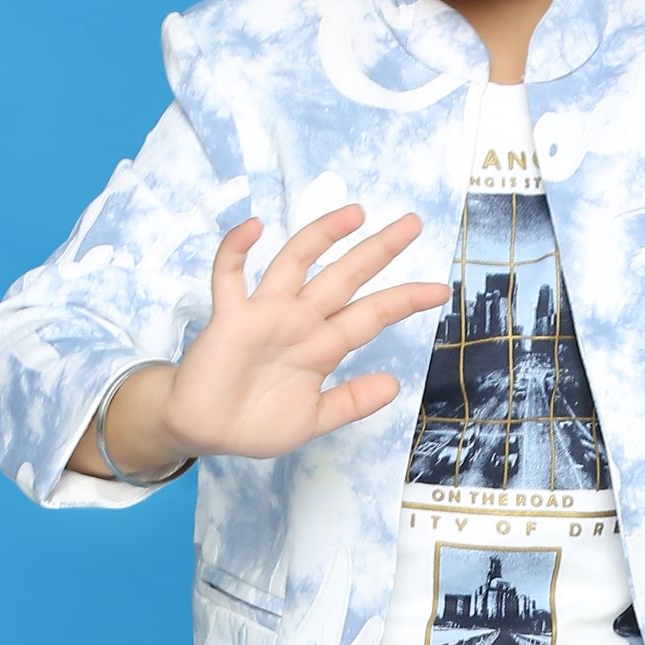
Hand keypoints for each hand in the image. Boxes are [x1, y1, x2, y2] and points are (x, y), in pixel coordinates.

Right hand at [158, 206, 449, 459]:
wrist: (205, 432)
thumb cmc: (254, 423)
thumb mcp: (313, 419)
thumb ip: (351, 402)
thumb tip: (395, 384)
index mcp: (322, 346)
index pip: (370, 315)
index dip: (404, 300)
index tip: (440, 290)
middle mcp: (298, 321)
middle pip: (344, 277)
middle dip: (378, 251)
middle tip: (412, 224)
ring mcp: (264, 315)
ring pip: (296, 263)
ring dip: (322, 235)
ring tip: (356, 212)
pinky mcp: (229, 318)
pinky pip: (230, 276)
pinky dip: (237, 249)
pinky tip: (255, 227)